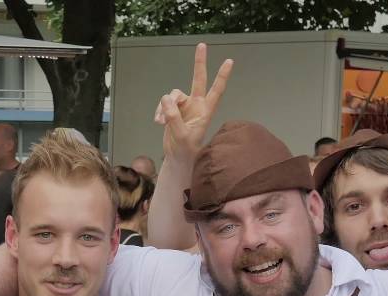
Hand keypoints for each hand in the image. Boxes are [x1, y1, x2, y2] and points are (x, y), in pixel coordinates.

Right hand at [154, 43, 233, 161]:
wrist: (178, 157)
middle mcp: (196, 104)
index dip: (222, 76)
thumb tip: (167, 100)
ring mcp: (184, 106)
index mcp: (205, 111)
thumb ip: (174, 117)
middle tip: (202, 45)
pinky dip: (160, 110)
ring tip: (161, 121)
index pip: (216, 90)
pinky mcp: (173, 109)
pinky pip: (164, 102)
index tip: (229, 61)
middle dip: (199, 63)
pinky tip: (158, 121)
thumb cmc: (186, 149)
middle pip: (198, 79)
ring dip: (165, 106)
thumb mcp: (181, 135)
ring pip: (173, 94)